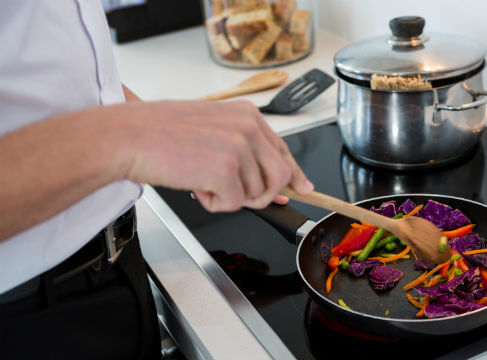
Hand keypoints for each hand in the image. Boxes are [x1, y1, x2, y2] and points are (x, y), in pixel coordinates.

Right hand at [118, 100, 312, 211]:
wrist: (129, 136)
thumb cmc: (161, 133)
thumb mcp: (213, 132)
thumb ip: (247, 153)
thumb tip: (277, 183)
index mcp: (247, 115)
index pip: (282, 150)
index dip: (293, 173)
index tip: (303, 187)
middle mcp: (249, 128)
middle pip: (279, 177)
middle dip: (259, 194)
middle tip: (231, 193)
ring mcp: (240, 148)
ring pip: (256, 194)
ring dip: (228, 196)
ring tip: (201, 179)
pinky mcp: (227, 170)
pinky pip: (233, 204)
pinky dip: (213, 204)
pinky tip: (195, 186)